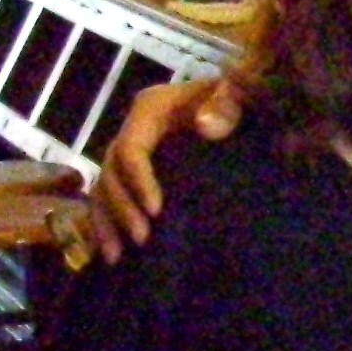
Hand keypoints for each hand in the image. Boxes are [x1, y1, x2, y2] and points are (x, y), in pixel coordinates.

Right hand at [88, 77, 242, 262]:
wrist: (246, 106)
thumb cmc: (243, 99)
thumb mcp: (242, 94)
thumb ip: (229, 103)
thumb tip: (205, 126)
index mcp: (150, 109)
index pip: (131, 148)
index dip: (138, 181)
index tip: (157, 212)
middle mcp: (134, 130)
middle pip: (112, 171)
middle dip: (122, 207)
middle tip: (142, 240)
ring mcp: (134, 152)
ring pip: (105, 188)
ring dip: (107, 222)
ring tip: (115, 257)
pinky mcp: (139, 172)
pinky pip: (114, 197)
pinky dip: (109, 222)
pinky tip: (113, 252)